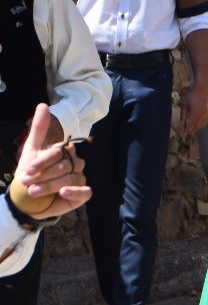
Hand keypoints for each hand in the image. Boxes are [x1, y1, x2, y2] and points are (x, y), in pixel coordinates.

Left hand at [10, 104, 90, 219]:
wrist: (26, 199)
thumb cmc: (30, 174)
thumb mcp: (31, 151)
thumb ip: (39, 129)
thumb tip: (43, 105)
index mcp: (65, 151)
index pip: (58, 152)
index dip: (42, 161)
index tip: (27, 170)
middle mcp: (75, 163)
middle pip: (65, 165)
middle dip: (45, 175)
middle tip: (27, 182)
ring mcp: (79, 178)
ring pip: (72, 178)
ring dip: (52, 185)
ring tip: (34, 192)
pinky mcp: (82, 194)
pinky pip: (85, 191)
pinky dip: (75, 191)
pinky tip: (62, 193)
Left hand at [182, 79, 207, 135]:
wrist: (202, 88)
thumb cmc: (192, 95)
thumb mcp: (184, 103)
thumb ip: (183, 113)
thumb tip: (182, 121)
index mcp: (194, 112)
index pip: (191, 124)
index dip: (188, 129)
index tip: (185, 131)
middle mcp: (201, 114)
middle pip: (197, 126)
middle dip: (192, 130)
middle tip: (187, 131)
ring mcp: (205, 113)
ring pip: (202, 124)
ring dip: (197, 128)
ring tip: (193, 129)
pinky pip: (205, 121)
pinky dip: (202, 124)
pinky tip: (199, 124)